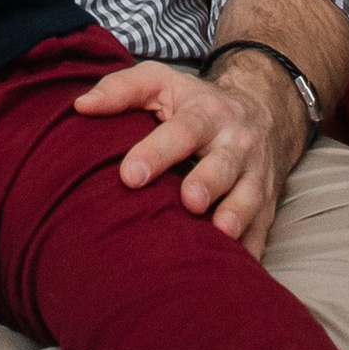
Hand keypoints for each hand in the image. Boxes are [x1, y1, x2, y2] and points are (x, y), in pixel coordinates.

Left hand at [72, 53, 304, 260]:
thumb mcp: (160, 82)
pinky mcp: (268, 204)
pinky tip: (241, 267)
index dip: (156, 152)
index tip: (129, 175)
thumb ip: (120, 89)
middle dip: (207, 183)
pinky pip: (264, 228)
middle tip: (187, 201)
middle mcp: (235, 143)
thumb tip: (80, 106)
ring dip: (236, 215)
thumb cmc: (195, 101)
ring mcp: (255, 174)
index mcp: (206, 113)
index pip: (182, 130)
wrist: (263, 110)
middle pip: (223, 163)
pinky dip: (253, 248)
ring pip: (249, 196)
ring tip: (220, 232)